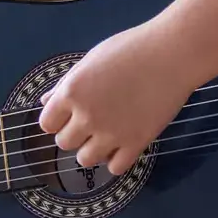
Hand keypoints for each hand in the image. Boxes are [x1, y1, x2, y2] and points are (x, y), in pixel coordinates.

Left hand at [37, 0, 217, 175]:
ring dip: (91, 150)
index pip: (47, 124)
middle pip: (64, 143)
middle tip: (90, 122)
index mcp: (72, 92)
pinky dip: (115, 160)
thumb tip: (46, 102)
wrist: (172, 55)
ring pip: (85, 160)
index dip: (56, 120)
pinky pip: (115, 168)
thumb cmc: (130, 49)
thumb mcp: (90, 60)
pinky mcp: (136, 144)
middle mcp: (87, 116)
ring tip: (105, 136)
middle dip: (74, 134)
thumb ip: (66, 84)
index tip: (68, 115)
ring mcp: (111, 133)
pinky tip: (122, 145)